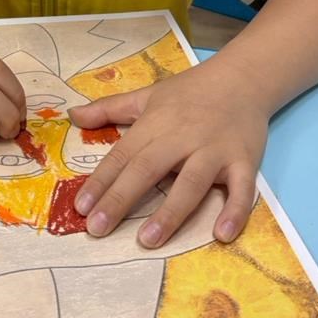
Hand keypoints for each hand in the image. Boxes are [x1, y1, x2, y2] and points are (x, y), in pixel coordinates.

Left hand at [69, 61, 267, 247]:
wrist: (243, 77)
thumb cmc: (191, 91)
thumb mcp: (147, 95)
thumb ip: (110, 108)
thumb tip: (72, 115)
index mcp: (156, 123)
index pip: (123, 155)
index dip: (101, 182)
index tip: (80, 207)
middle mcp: (183, 137)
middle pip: (148, 170)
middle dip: (121, 200)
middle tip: (97, 229)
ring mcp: (215, 150)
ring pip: (191, 184)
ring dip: (170, 213)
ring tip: (147, 240)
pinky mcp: (244, 161)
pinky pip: (242, 189)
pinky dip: (235, 210)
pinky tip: (222, 234)